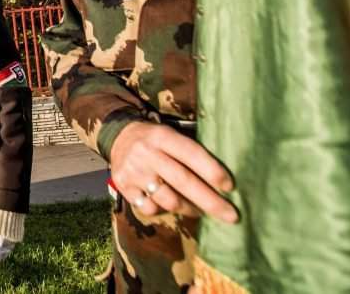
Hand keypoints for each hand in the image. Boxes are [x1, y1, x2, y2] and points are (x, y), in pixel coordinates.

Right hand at [109, 121, 237, 222]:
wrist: (118, 137)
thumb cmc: (156, 139)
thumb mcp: (171, 135)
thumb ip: (191, 152)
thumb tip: (223, 180)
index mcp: (162, 136)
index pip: (191, 154)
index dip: (212, 171)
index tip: (230, 187)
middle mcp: (147, 153)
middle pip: (183, 181)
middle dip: (210, 201)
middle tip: (231, 215)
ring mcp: (134, 172)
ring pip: (169, 200)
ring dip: (190, 209)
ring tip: (200, 211)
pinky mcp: (124, 187)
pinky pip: (150, 208)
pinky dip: (162, 210)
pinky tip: (168, 205)